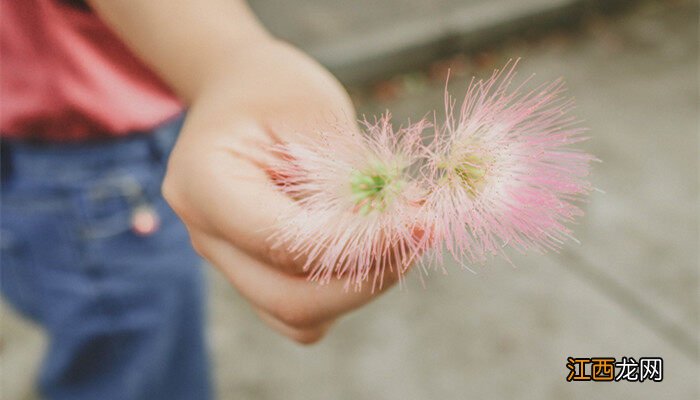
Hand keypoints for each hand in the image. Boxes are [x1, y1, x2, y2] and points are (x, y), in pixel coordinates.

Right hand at [162, 41, 410, 343]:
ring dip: (363, 284)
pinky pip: (303, 308)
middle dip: (369, 275)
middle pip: (289, 300)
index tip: (421, 221)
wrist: (240, 92)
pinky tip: (377, 244)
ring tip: (406, 234)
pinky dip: (347, 287)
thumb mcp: (313, 113)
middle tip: (424, 231)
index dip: (360, 242)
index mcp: (203, 184)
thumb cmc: (274, 90)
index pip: (285, 240)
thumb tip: (407, 224)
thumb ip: (350, 176)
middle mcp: (207, 235)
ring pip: (299, 315)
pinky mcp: (255, 271)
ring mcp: (227, 261)